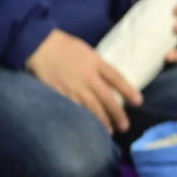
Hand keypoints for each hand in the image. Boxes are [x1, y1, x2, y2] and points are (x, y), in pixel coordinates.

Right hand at [26, 28, 141, 132]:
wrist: (38, 44)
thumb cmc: (63, 46)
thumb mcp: (87, 51)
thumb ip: (98, 66)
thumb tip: (110, 80)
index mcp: (96, 63)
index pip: (117, 79)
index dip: (129, 91)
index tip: (138, 102)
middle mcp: (88, 77)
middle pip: (107, 98)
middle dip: (117, 114)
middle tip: (125, 127)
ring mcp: (74, 86)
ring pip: (91, 107)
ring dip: (101, 121)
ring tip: (108, 132)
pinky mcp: (59, 92)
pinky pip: (73, 108)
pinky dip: (82, 118)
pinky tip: (87, 126)